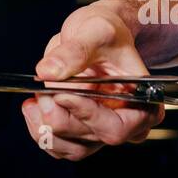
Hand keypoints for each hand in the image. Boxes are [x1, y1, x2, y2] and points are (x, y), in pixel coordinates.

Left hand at [21, 0, 163, 159]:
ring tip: (36, 96)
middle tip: (42, 89)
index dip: (87, 115)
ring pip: (70, 147)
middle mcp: (126, 124)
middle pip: (90, 138)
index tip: (62, 94)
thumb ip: (76, 51)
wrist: (95, 34)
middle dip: (59, 114)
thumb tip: (49, 71)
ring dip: (45, 125)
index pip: (117, 127)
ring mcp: (101, 131)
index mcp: (143, 103)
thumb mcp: (96, 30)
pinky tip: (34, 106)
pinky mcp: (80, 133)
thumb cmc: (106, 32)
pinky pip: (58, 146)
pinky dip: (39, 129)